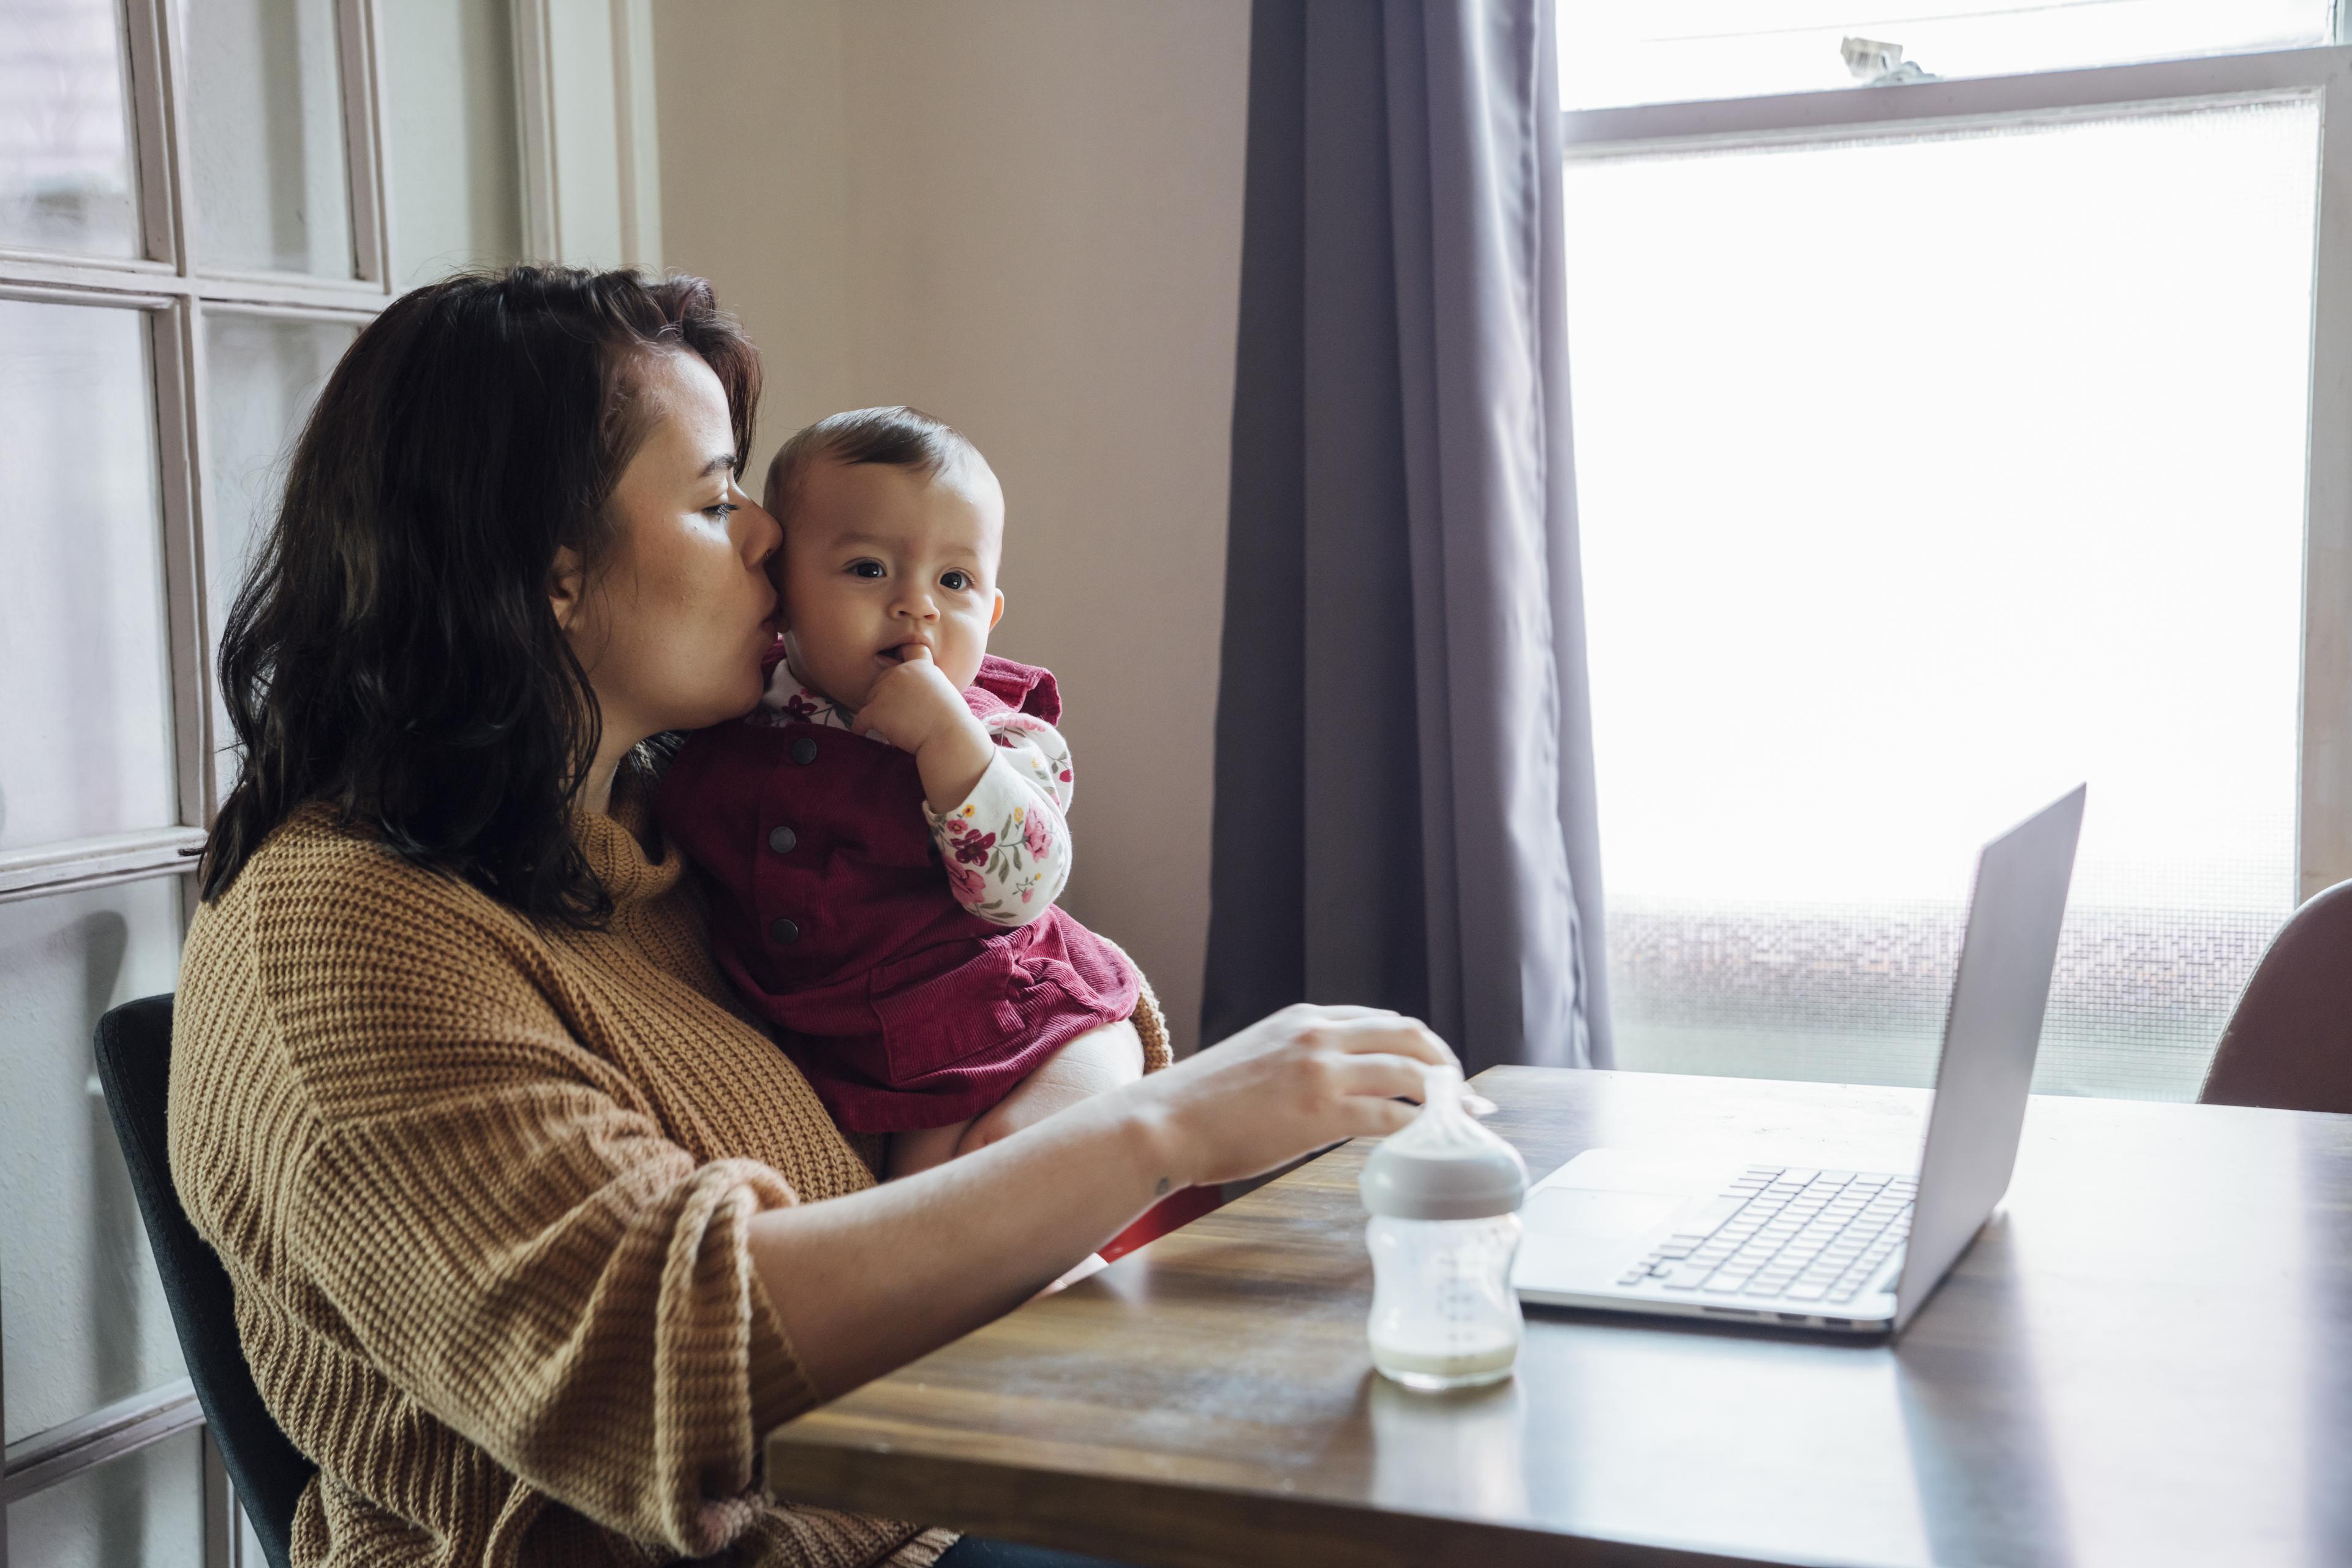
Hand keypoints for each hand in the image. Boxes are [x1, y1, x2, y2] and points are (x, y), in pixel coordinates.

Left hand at [851, 645, 995, 811]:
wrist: (948, 737)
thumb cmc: (952, 721)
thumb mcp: (943, 691)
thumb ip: (925, 685)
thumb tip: (911, 696)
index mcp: (920, 666)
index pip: (907, 649)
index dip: (899, 654)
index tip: (894, 660)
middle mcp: (901, 672)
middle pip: (881, 680)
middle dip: (884, 695)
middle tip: (895, 713)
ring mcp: (886, 690)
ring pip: (870, 699)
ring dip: (876, 712)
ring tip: (889, 726)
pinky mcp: (876, 710)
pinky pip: (860, 719)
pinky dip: (860, 727)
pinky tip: (863, 732)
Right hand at [1127, 1004, 1457, 1189]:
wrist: (1163, 1123)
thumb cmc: (1203, 1105)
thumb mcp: (1259, 1059)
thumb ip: (1301, 1062)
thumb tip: (1338, 1089)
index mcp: (1304, 1019)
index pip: (1382, 1020)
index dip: (1419, 1044)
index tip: (1439, 1068)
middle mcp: (1318, 1035)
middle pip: (1409, 1035)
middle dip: (1445, 1062)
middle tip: (1463, 1093)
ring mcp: (1321, 1071)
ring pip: (1409, 1073)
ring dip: (1446, 1098)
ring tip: (1461, 1120)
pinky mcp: (1321, 1112)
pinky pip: (1392, 1116)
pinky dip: (1420, 1129)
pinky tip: (1430, 1143)